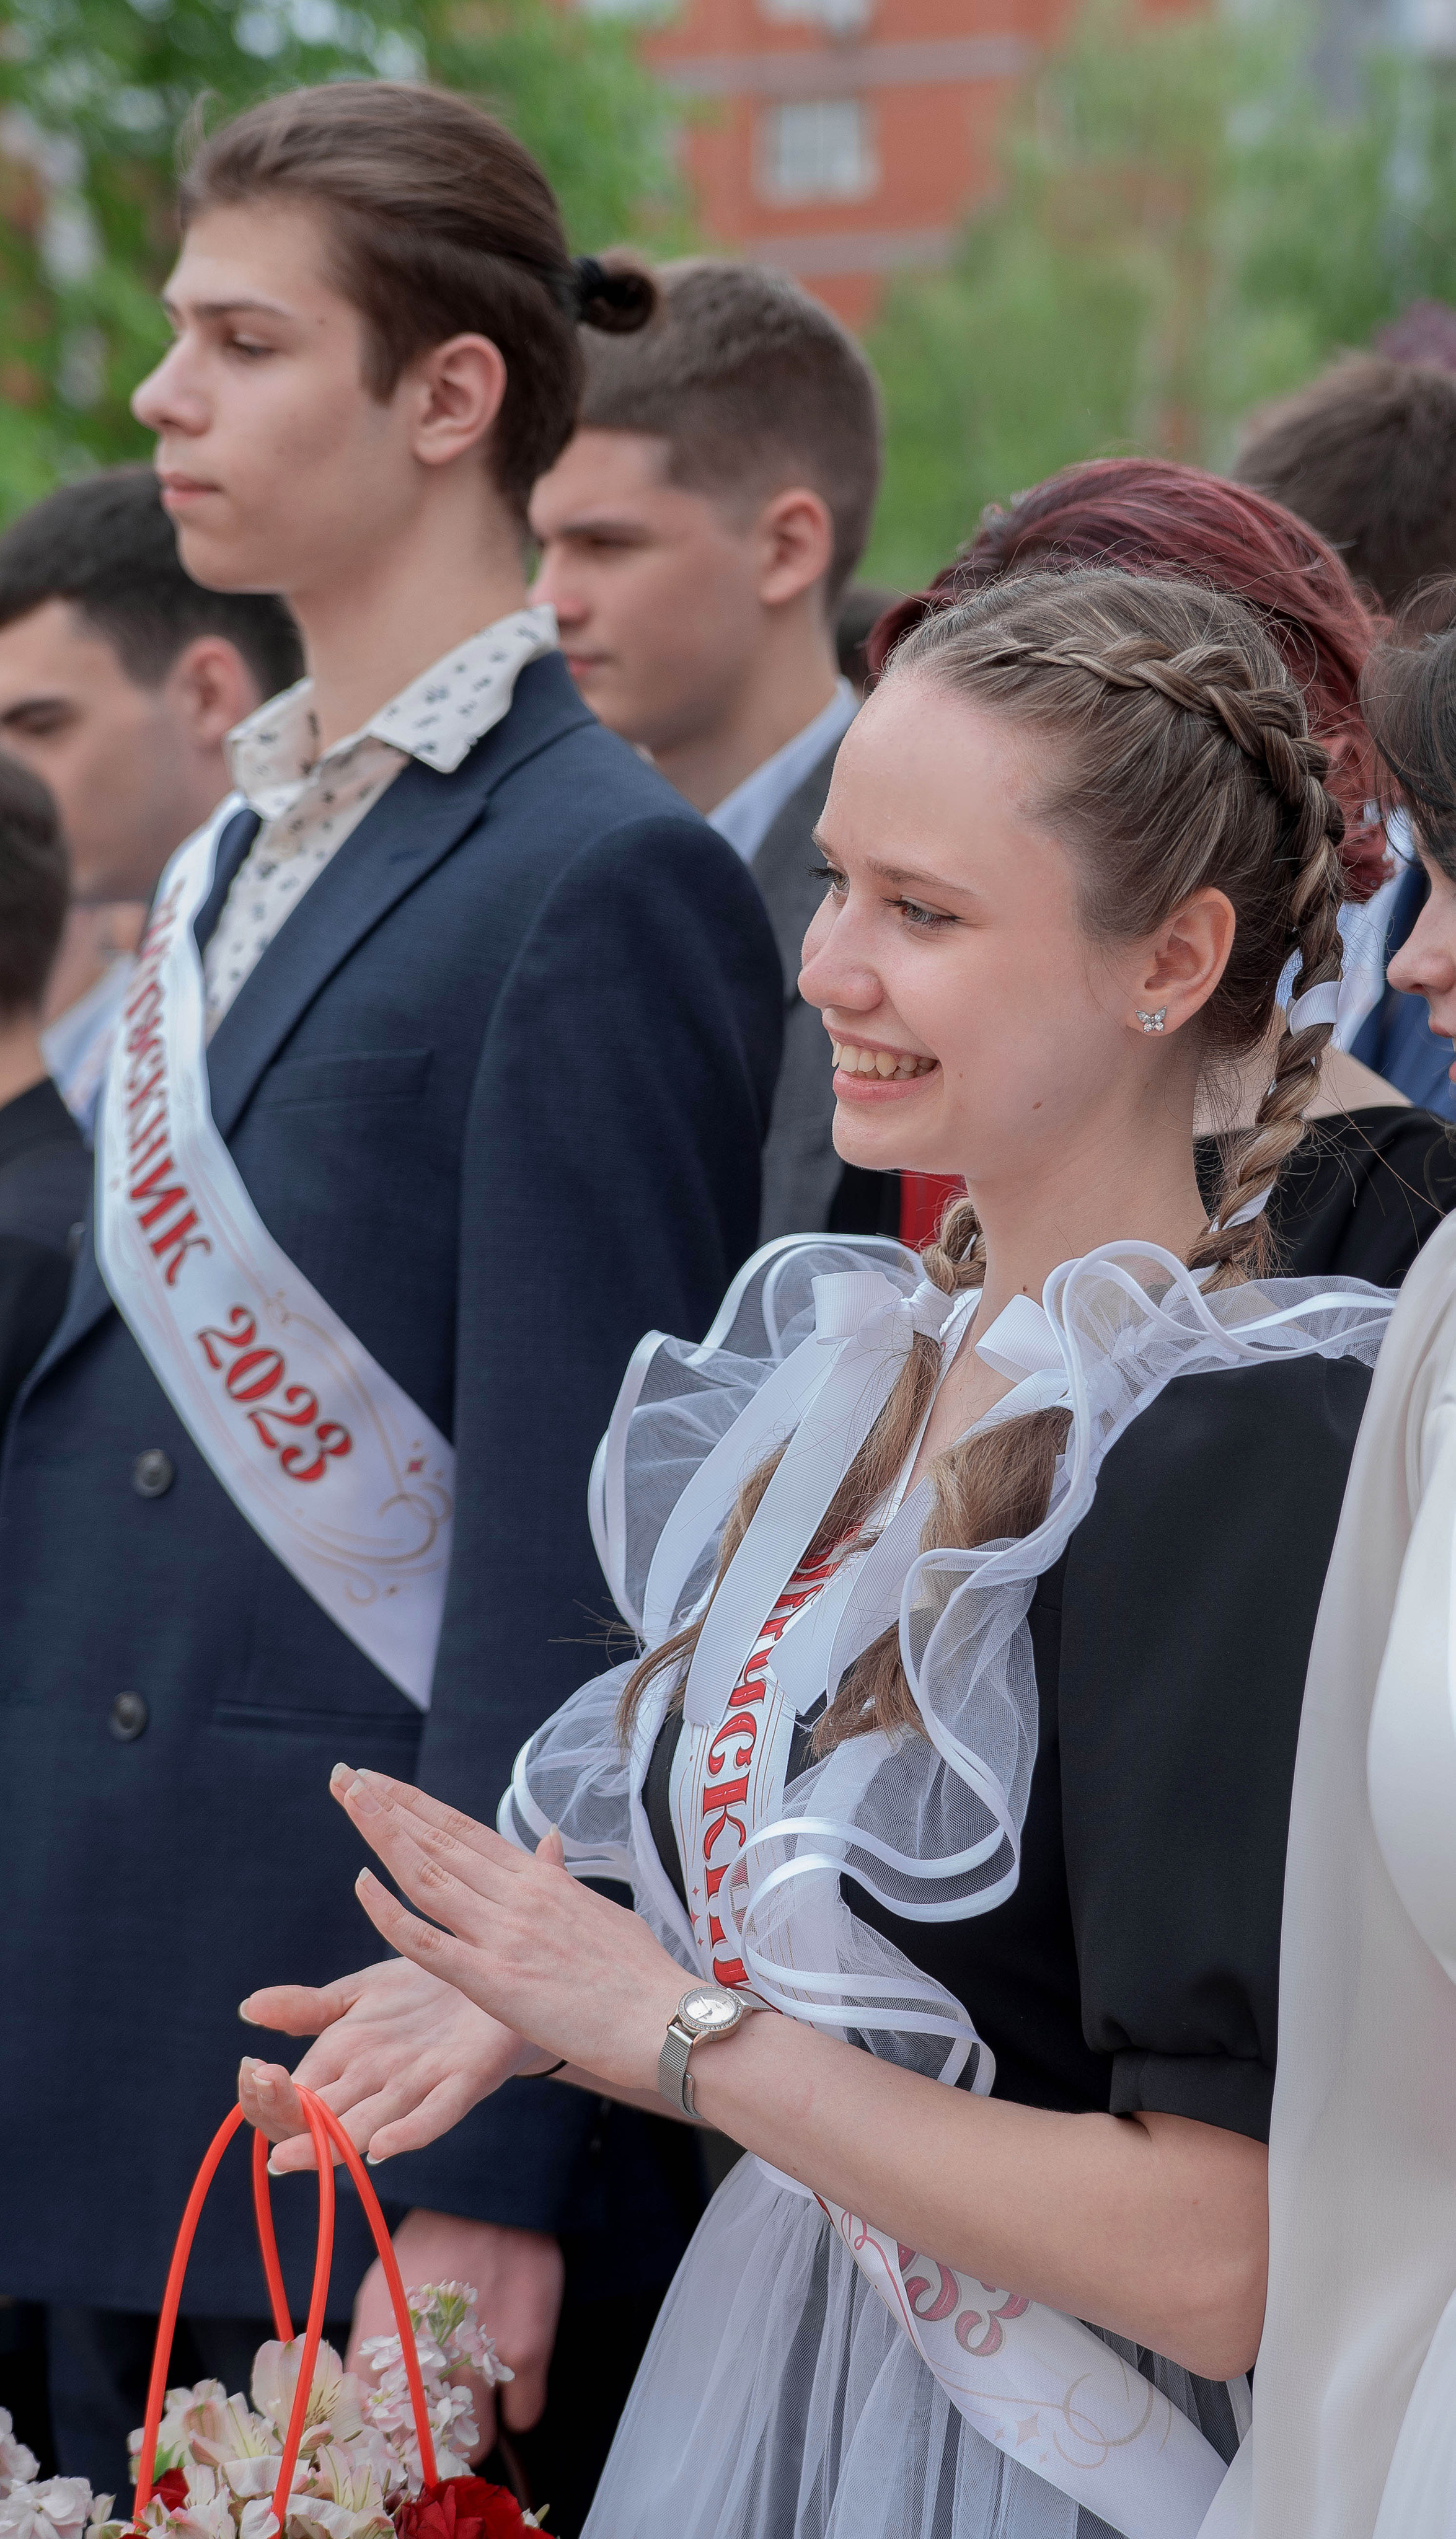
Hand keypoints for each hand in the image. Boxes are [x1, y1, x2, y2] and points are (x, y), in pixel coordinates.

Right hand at [238, 1953, 546, 2173]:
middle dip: (283, 2115)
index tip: (253, 2067)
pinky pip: (435, 2118)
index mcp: (342, 2064)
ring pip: (365, 2128)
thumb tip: (248, 2008)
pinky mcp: (464, 2082)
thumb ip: (308, 2008)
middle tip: (263, 2090)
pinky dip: (409, 2135)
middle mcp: (373, 2086)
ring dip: (327, 2143)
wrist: (493, 1971)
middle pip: (316, 2121)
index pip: (287, 2099)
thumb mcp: (361, 1991)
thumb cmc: (424, 1994)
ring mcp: (416, 2088)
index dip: (264, 2093)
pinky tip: (382, 2146)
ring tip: (290, 2155)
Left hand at [327, 1765, 688, 2093]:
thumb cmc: (642, 1978)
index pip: (466, 1830)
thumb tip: (551, 1845)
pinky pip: (430, 1942)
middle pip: (439, 1840)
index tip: (382, 1781)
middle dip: (388, 1805)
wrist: (666, 2019)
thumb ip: (564, 1882)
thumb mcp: (601, 1914)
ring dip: (382, 1834)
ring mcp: (504, 1934)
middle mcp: (518, 1895)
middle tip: (346, 1774)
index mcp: (541, 1880)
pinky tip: (362, 1885)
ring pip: (428, 1875)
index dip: (419, 1804)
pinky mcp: (495, 1981)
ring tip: (348, 1800)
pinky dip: (391, 1913)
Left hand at [346, 2209, 563, 2458]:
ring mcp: (481, 2360)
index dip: (389, 2450)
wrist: (485, 2197)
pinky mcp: (528, 2352)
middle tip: (441, 2433)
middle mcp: (428, 2363)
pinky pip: (525, 2418)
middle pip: (428, 2453)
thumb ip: (368, 2357)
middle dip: (433, 2451)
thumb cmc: (428, 2246)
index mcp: (381, 2349)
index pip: (375, 2436)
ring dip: (475, 2434)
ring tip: (476, 2404)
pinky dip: (518, 2409)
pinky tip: (510, 2380)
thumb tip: (365, 2414)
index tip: (400, 2447)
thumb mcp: (379, 2294)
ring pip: (477, 2446)